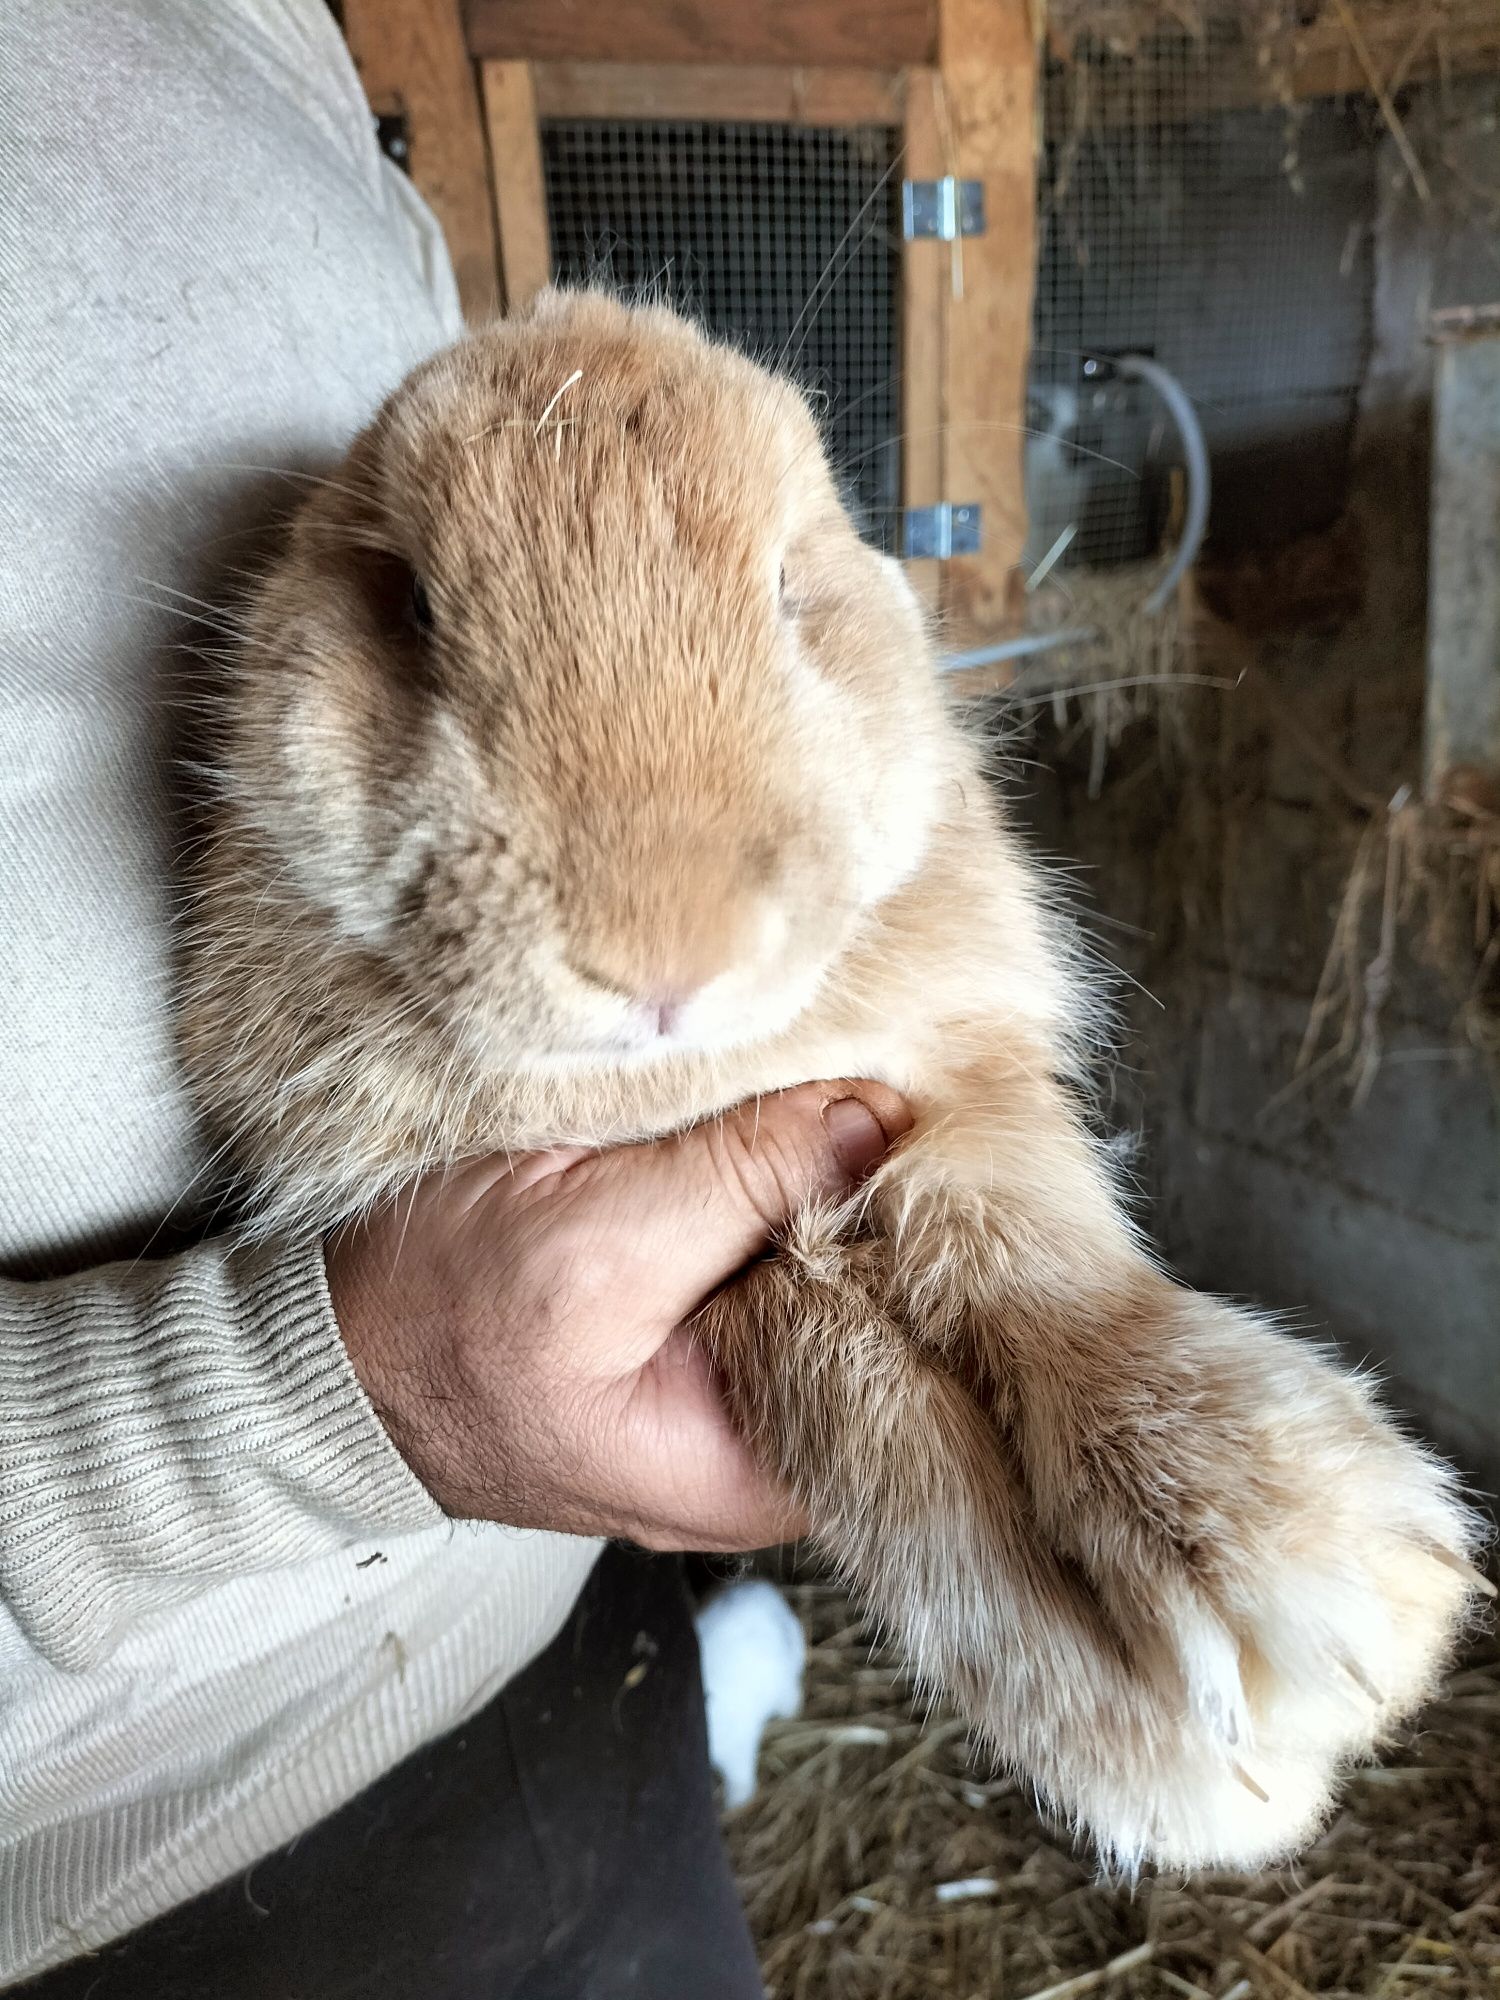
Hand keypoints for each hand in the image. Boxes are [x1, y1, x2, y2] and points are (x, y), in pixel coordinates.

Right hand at [327, 1082, 911, 1550]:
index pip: (918, 1370)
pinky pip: (769, 1258)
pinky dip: (777, 1192)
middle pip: (883, 1319)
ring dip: (832, 1191)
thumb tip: (880, 1119)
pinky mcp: (692, 1335)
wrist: (323, 1348)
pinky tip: (786, 1131)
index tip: (951, 1154)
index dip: (939, 1256)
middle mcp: (761, 1446)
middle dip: (891, 1214)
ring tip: (855, 1101)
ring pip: (827, 1277)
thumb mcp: (598, 1241)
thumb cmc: (436, 1325)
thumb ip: (743, 1182)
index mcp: (757, 1472)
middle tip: (911, 1102)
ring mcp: (725, 1389)